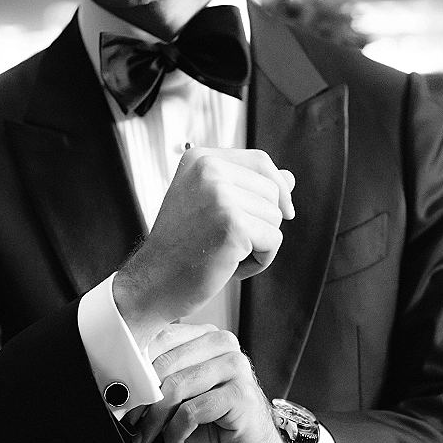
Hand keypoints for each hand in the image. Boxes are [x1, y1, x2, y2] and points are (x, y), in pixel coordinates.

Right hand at [113, 148, 294, 349]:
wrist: (153, 284)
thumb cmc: (180, 249)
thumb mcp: (210, 207)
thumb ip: (247, 188)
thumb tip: (289, 178)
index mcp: (199, 159)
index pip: (260, 162)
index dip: (276, 189)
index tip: (280, 212)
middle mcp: (208, 170)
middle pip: (273, 191)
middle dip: (262, 222)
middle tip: (227, 243)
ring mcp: (220, 196)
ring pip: (276, 217)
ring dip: (259, 244)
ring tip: (225, 254)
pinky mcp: (233, 225)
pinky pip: (273, 240)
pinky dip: (260, 260)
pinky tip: (230, 267)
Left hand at [132, 323, 287, 442]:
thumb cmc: (214, 422)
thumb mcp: (181, 396)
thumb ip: (158, 380)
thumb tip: (121, 384)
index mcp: (206, 336)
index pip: (161, 338)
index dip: (135, 367)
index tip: (121, 393)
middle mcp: (223, 345)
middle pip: (165, 363)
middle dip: (142, 398)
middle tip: (130, 420)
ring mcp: (235, 367)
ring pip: (176, 388)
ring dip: (155, 420)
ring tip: (147, 437)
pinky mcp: (240, 394)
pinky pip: (191, 412)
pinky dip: (175, 433)